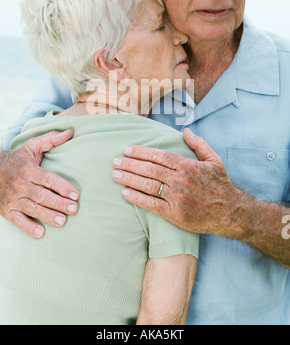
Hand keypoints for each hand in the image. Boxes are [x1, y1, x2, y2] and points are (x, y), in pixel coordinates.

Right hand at [0, 130, 79, 237]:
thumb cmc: (16, 160)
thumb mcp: (31, 147)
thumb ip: (50, 139)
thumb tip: (69, 132)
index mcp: (29, 170)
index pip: (48, 179)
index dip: (63, 187)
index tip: (76, 195)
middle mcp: (21, 185)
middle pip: (43, 195)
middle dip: (59, 203)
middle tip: (74, 209)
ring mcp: (14, 199)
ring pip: (33, 208)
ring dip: (49, 216)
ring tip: (63, 221)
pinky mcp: (8, 211)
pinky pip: (18, 221)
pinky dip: (29, 227)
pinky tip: (41, 233)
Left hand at [112, 128, 243, 236]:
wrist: (229, 212)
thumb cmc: (220, 185)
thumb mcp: (214, 160)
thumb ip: (199, 144)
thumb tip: (185, 131)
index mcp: (187, 165)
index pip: (159, 155)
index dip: (141, 151)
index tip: (127, 149)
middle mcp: (180, 180)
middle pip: (149, 169)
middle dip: (129, 164)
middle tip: (115, 161)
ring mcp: (176, 197)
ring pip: (147, 185)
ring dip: (129, 179)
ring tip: (115, 175)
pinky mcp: (173, 214)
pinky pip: (150, 204)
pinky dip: (136, 198)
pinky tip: (125, 193)